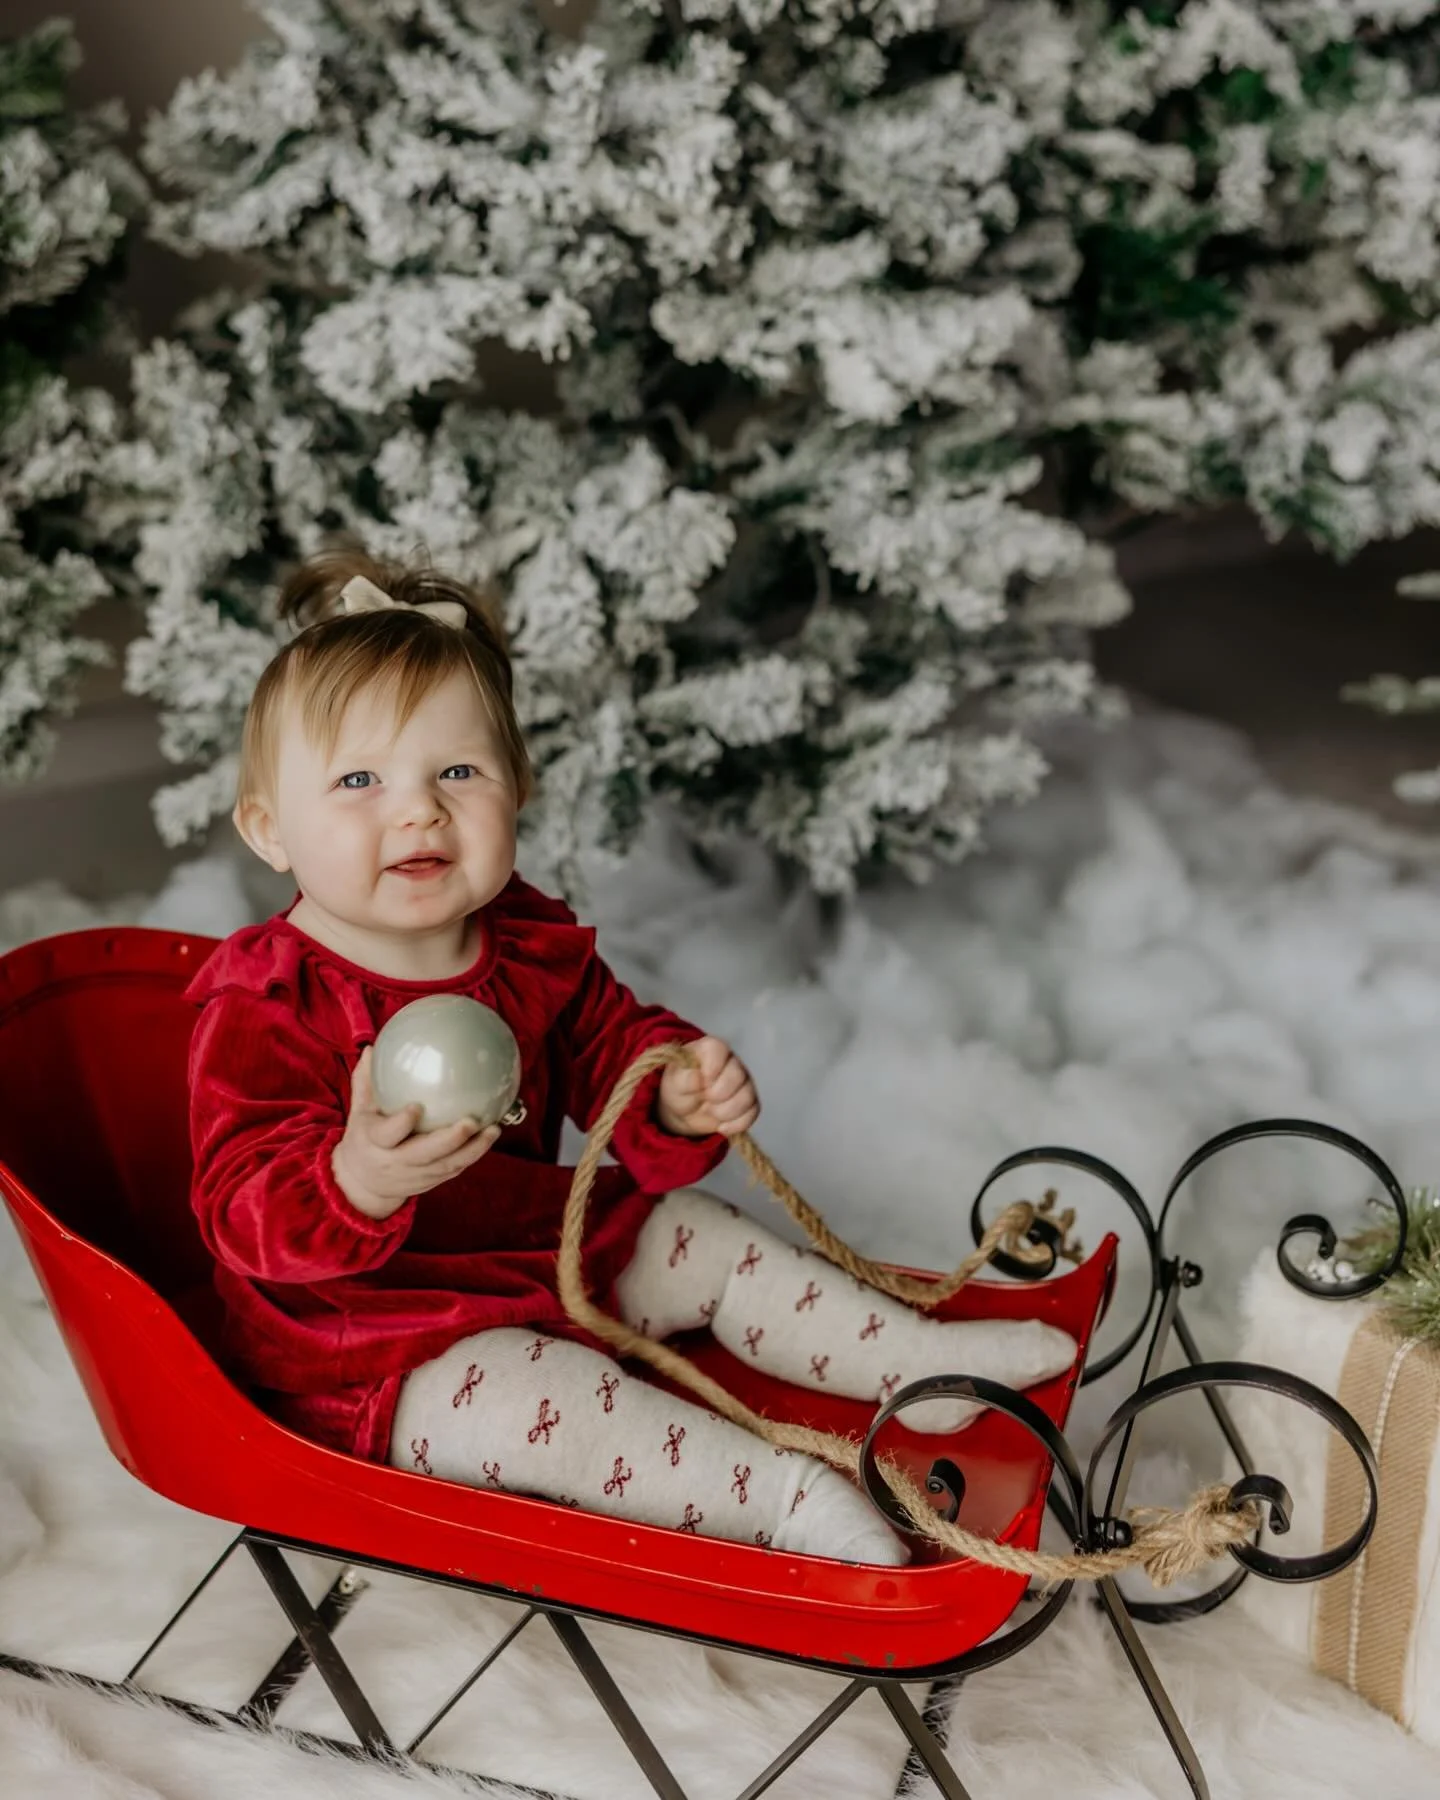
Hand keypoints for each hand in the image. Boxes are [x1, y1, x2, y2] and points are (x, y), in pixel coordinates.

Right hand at [331, 1045, 500, 1219]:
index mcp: (374, 1143)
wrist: (363, 1183)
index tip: (416, 1107)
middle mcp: (396, 1162)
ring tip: (494, 1129)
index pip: (387, 1135)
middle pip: (424, 1154)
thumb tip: (374, 1048)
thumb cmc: (365, 1137)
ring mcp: (415, 1174)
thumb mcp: (359, 1110)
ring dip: (473, 1149)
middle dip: (449, 1140)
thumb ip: (366, 1081)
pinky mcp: (431, 1181)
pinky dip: (473, 1155)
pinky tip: (490, 1136)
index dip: (401, 1124)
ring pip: (446, 1165)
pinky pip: (454, 1169)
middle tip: (471, 1121)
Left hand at [656, 1036, 759, 1138]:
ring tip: (711, 1112)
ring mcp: (744, 1082)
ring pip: (747, 1096)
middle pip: (737, 1075)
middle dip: (718, 1094)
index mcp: (710, 1049)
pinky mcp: (750, 1102)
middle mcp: (731, 1062)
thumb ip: (682, 1079)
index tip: (702, 1082)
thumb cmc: (679, 1089)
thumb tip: (696, 1076)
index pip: (719, 1049)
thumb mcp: (674, 1083)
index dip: (712, 1067)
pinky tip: (721, 1125)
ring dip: (726, 1112)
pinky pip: (752, 1113)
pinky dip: (735, 1124)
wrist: (684, 1112)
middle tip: (704, 1099)